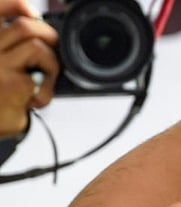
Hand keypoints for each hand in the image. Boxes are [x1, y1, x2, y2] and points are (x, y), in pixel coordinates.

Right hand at [0, 0, 58, 136]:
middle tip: (51, 53)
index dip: (16, 6)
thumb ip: (10, 48)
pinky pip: (44, 75)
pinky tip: (36, 100)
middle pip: (25, 26)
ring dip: (50, 63)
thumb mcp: (2, 65)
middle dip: (48, 36)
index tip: (32, 14)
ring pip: (37, 46)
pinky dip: (48, 88)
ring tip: (41, 81)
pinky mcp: (10, 83)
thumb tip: (38, 31)